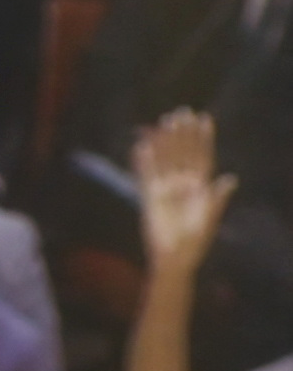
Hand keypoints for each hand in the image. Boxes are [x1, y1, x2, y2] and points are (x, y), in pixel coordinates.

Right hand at [139, 108, 233, 279]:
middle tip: (181, 112)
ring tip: (163, 122)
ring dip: (164, 141)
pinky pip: (144, 175)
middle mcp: (183, 184)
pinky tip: (141, 146)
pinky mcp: (148, 197)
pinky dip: (142, 161)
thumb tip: (230, 178)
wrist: (173, 258)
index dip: (204, 139)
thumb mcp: (210, 220)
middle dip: (182, 133)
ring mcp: (165, 189)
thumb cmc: (195, 242)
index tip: (205, 119)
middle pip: (182, 153)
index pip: (202, 157)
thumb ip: (217, 199)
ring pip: (164, 159)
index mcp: (201, 188)